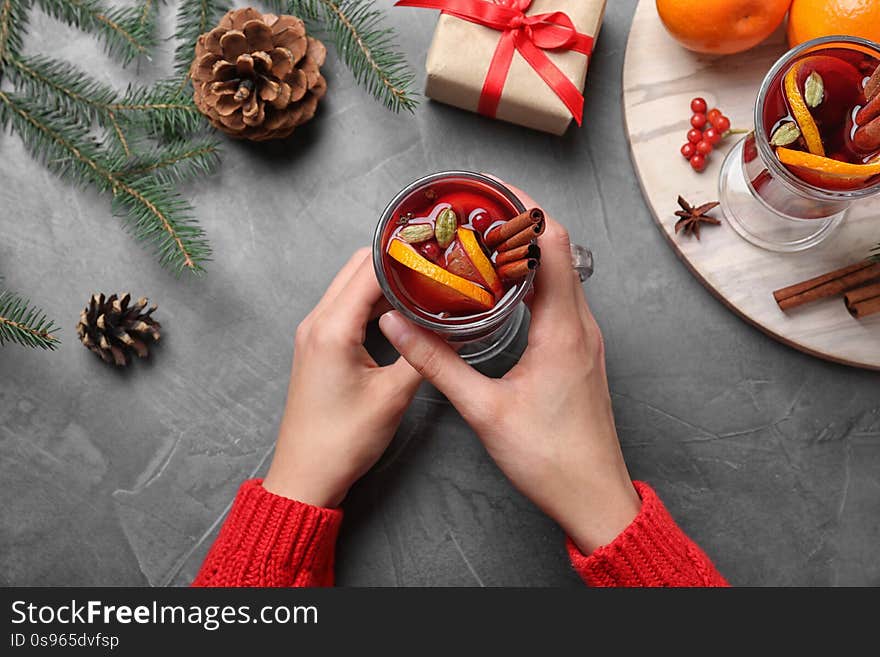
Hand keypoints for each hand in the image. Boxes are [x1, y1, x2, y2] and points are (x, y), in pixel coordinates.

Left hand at [263, 248, 421, 507]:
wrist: (307, 475)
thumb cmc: (344, 440)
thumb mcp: (393, 396)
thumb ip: (423, 354)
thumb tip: (451, 326)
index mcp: (332, 328)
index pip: (369, 269)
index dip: (404, 254)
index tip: (437, 247)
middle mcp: (317, 322)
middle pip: (356, 267)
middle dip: (395, 259)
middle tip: (435, 261)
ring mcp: (313, 333)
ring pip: (350, 285)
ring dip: (383, 279)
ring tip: (424, 280)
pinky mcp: (318, 345)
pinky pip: (345, 307)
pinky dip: (371, 300)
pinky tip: (401, 307)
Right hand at [379, 186, 640, 553]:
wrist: (593, 497)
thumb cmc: (549, 458)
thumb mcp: (483, 410)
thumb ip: (437, 363)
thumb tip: (399, 326)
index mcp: (563, 329)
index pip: (553, 243)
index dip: (524, 208)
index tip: (489, 189)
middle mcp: (581, 325)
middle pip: (558, 250)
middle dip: (518, 222)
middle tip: (475, 210)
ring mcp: (585, 339)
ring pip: (561, 274)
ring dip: (526, 251)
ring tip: (482, 241)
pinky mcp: (580, 353)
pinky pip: (561, 299)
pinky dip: (533, 280)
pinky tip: (503, 290)